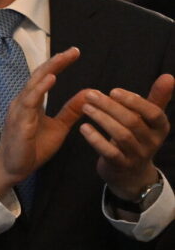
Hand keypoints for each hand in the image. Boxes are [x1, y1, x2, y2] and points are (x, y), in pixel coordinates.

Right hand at [0, 47, 88, 197]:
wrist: (13, 169)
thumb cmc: (32, 149)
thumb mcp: (58, 128)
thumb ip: (71, 111)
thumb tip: (87, 94)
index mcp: (31, 102)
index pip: (45, 77)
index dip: (58, 64)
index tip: (75, 53)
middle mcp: (23, 102)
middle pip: (39, 75)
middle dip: (56, 62)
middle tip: (74, 51)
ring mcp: (19, 110)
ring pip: (34, 84)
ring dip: (49, 70)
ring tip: (63, 58)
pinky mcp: (19, 121)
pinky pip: (29, 101)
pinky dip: (40, 88)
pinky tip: (51, 79)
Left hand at [78, 74, 173, 199]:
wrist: (131, 174)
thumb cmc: (138, 138)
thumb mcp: (149, 120)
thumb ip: (156, 98)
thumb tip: (168, 76)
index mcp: (160, 128)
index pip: (153, 113)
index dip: (134, 102)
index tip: (114, 90)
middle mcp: (152, 142)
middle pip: (133, 122)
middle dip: (111, 107)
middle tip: (90, 95)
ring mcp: (137, 155)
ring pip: (121, 135)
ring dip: (101, 119)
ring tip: (85, 107)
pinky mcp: (121, 165)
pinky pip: (109, 152)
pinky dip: (95, 139)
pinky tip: (83, 127)